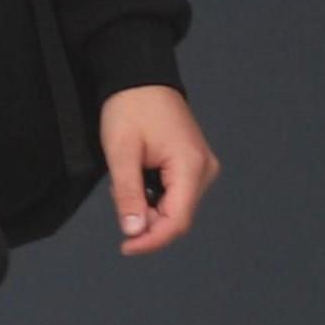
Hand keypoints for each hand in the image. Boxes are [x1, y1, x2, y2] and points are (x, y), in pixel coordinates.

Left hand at [100, 85, 216, 255]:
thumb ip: (128, 195)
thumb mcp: (121, 153)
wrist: (140, 77)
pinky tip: (139, 176)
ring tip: (128, 180)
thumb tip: (134, 231)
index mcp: (191, 166)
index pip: (177, 221)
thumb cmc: (131, 107)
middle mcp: (204, 169)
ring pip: (176, 208)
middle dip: (147, 221)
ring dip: (149, 207)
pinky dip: (154, 196)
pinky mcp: (194, 165)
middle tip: (120, 200)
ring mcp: (202, 167)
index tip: (126, 247)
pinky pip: (176, 194)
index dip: (152, 240)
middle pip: (178, 217)